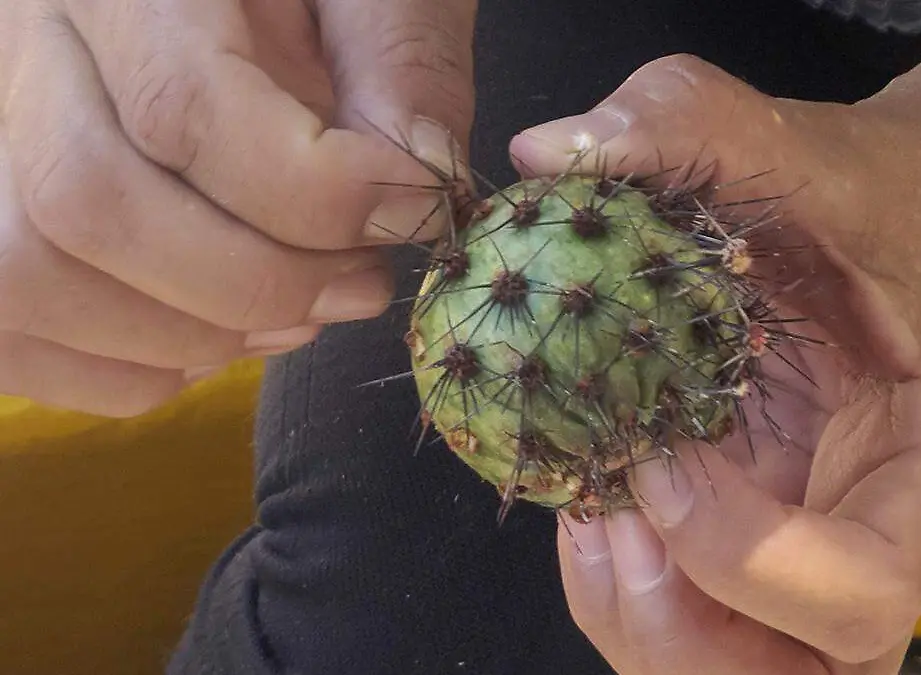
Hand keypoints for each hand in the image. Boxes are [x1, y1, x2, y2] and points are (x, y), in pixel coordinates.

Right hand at [0, 0, 476, 415]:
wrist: (222, 1)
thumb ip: (401, 59)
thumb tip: (422, 174)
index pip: (180, 108)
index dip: (315, 195)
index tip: (411, 213)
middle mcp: (25, 49)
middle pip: (88, 207)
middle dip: (254, 283)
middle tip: (360, 284)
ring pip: (31, 280)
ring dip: (193, 337)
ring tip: (302, 314)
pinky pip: (16, 336)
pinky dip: (135, 370)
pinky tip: (224, 336)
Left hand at [509, 55, 920, 673]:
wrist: (908, 211)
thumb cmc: (877, 190)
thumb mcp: (806, 143)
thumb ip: (691, 123)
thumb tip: (546, 150)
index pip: (861, 596)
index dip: (743, 556)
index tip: (658, 464)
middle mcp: (882, 541)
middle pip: (792, 674)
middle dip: (674, 623)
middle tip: (608, 519)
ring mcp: (817, 554)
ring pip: (727, 667)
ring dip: (633, 610)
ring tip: (590, 505)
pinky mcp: (761, 542)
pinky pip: (685, 615)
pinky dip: (619, 582)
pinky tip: (593, 495)